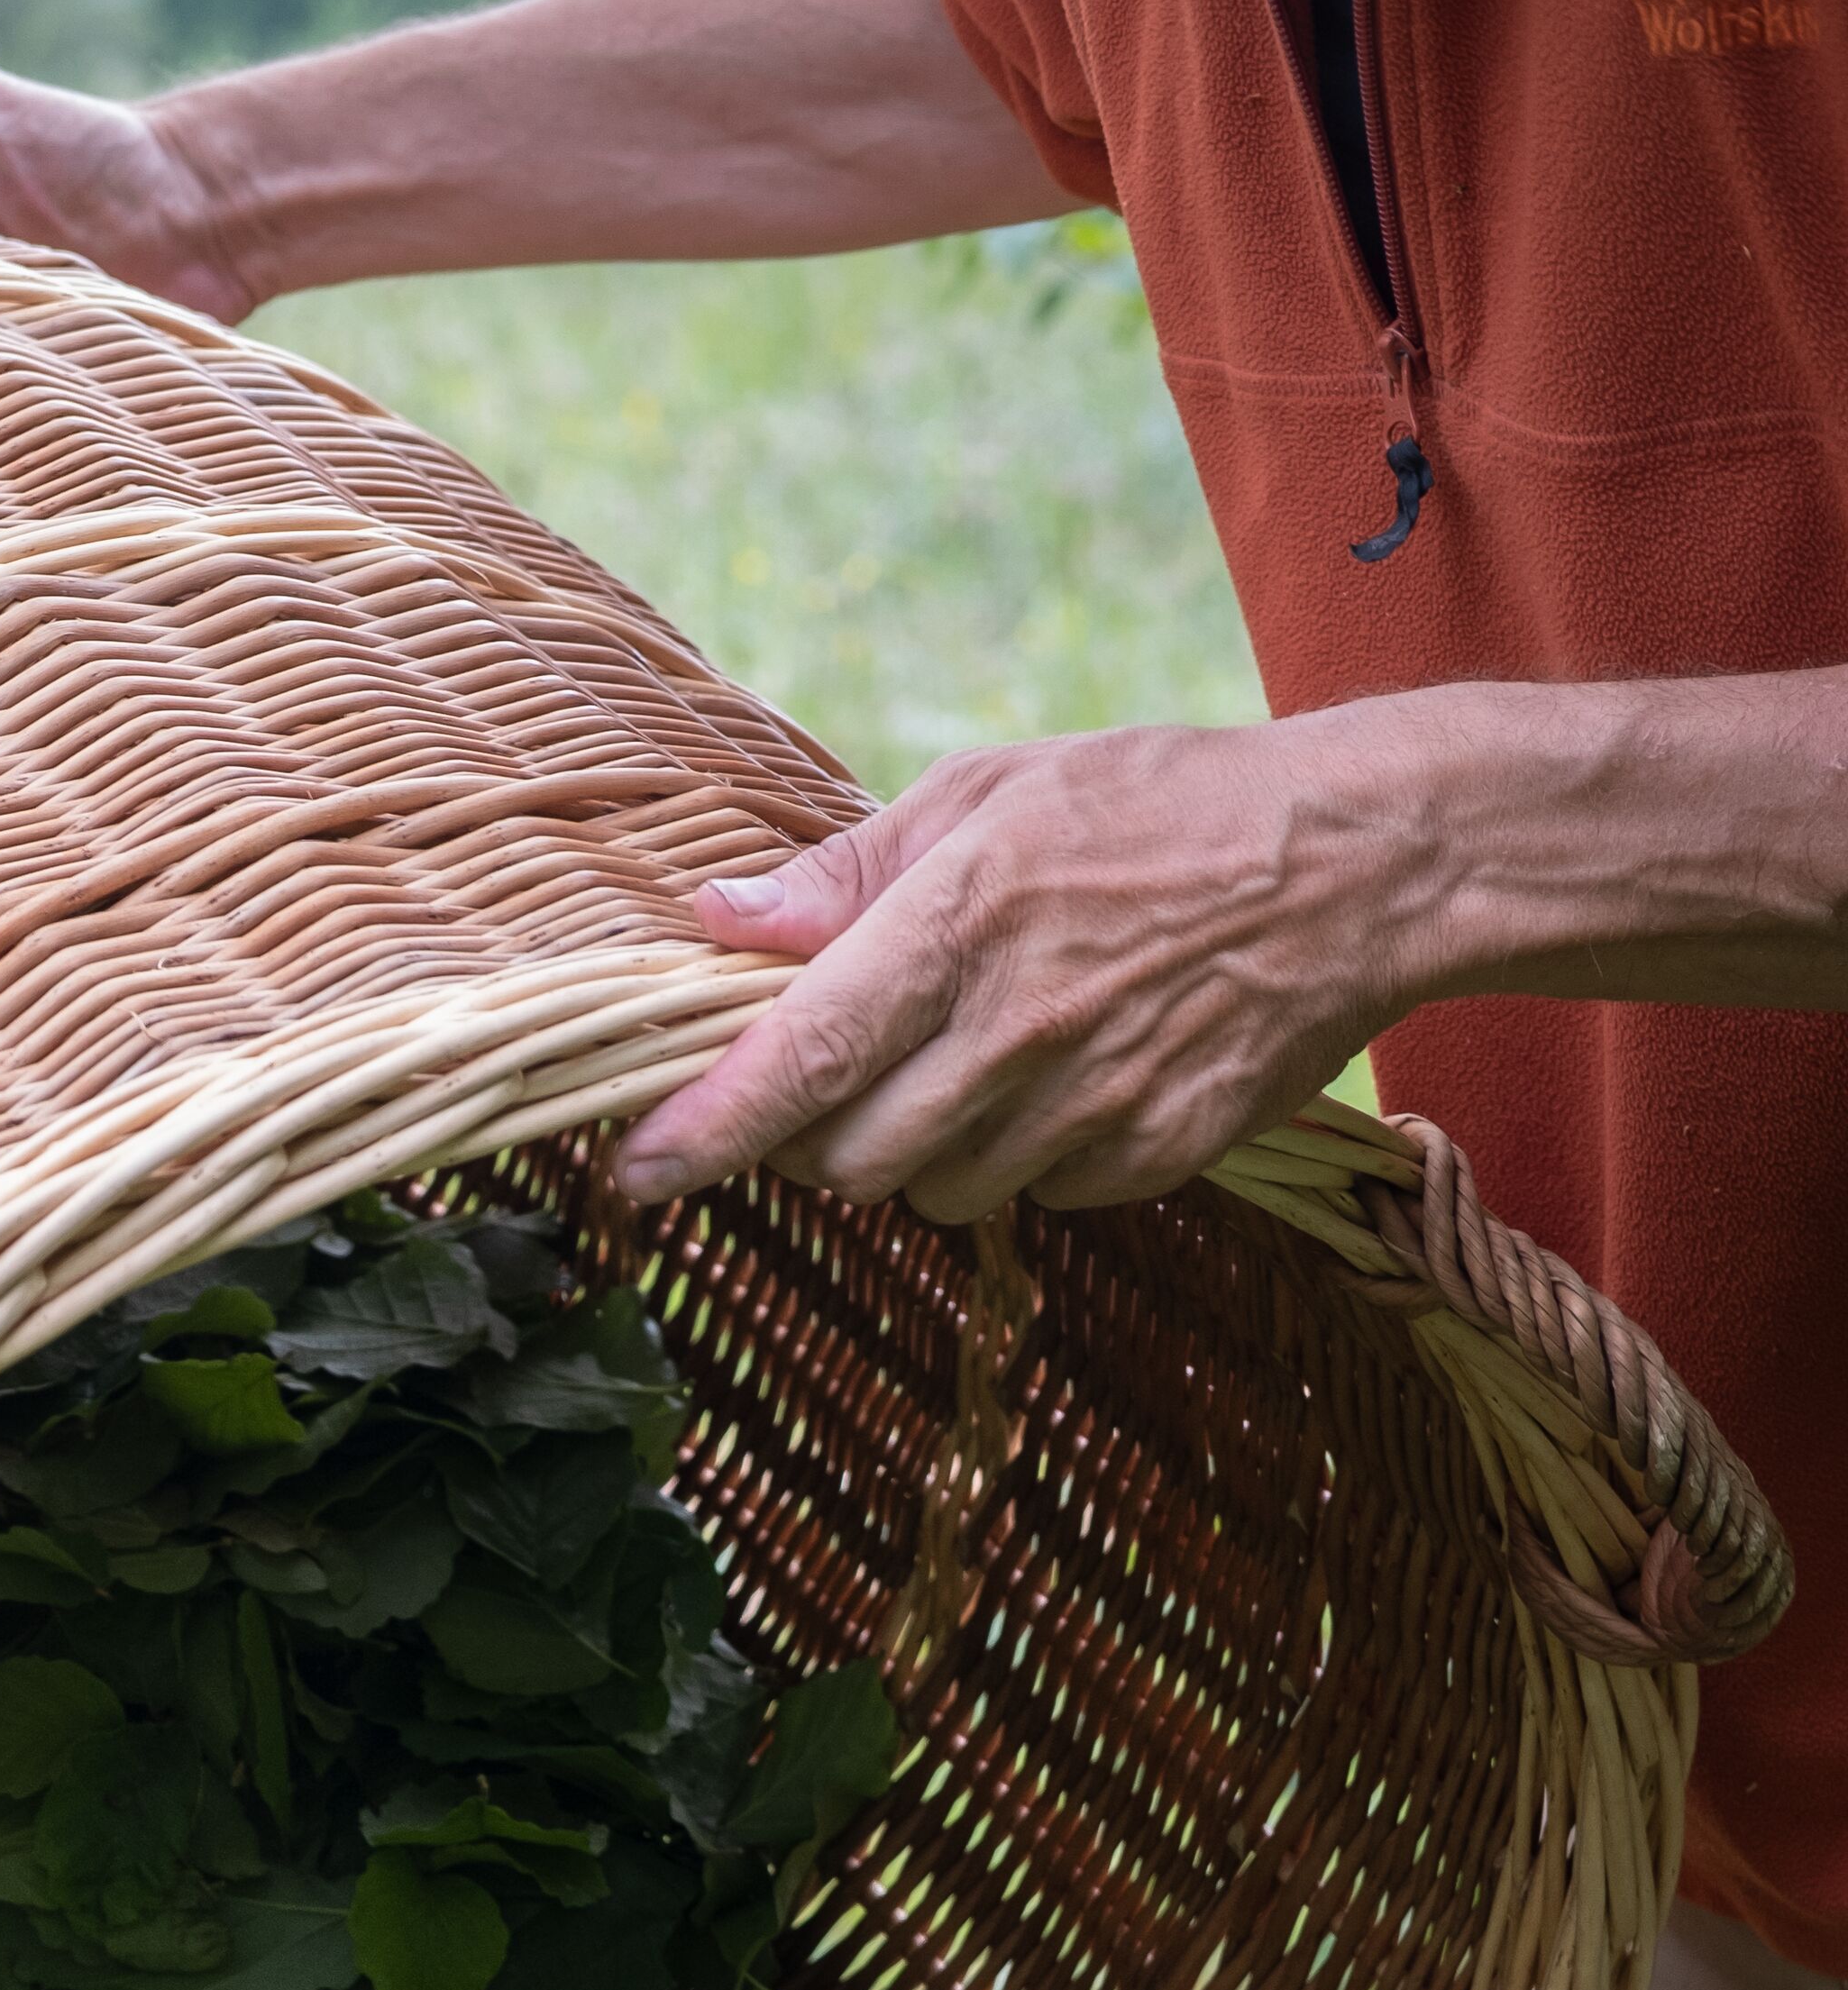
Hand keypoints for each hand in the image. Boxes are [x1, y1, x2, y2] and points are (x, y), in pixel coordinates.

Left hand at [620, 715, 1432, 1221]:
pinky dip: (1022, 1155)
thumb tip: (718, 920)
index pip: (796, 1063)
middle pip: (847, 1158)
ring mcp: (1088, 1107)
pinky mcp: (1150, 1158)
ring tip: (983, 1050)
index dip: (701, 1132)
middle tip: (852, 1065)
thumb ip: (847, 873)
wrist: (1356, 863)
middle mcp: (1015, 1030)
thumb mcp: (994, 792)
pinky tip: (1069, 1071)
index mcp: (959, 923)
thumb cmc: (1156, 808)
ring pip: (935, 1193)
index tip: (632, 1170)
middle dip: (820, 1135)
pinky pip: (1035, 1196)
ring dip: (922, 1147)